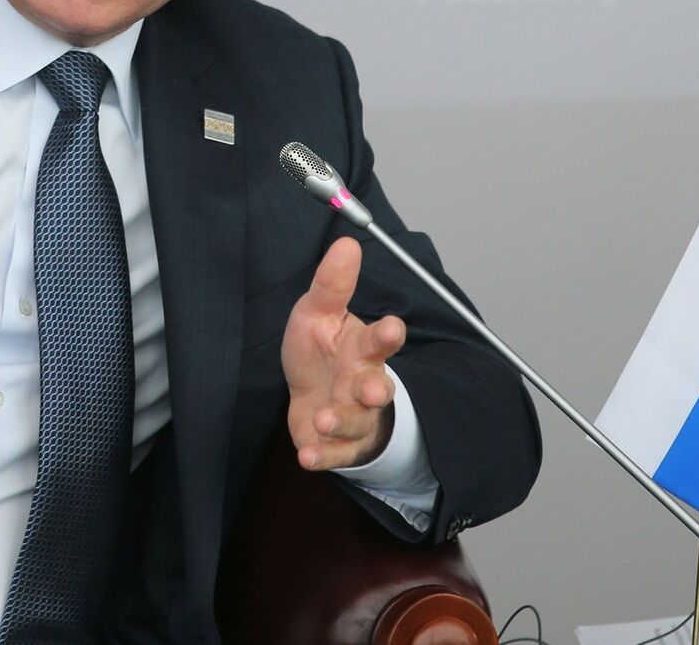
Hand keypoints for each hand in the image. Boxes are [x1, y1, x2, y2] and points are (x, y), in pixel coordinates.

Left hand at [281, 236, 405, 470]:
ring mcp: (353, 416)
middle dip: (377, 389)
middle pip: (379, 387)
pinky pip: (333, 452)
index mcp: (362, 348)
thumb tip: (346, 242)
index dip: (387, 334)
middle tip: (373, 390)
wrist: (313, 396)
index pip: (381, 340)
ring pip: (356, 422)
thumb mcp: (318, 312)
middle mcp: (363, 383)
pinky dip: (322, 455)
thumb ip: (332, 284)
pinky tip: (307, 456)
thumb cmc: (321, 352)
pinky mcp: (335, 443)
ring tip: (324, 418)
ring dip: (342, 421)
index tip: (391, 327)